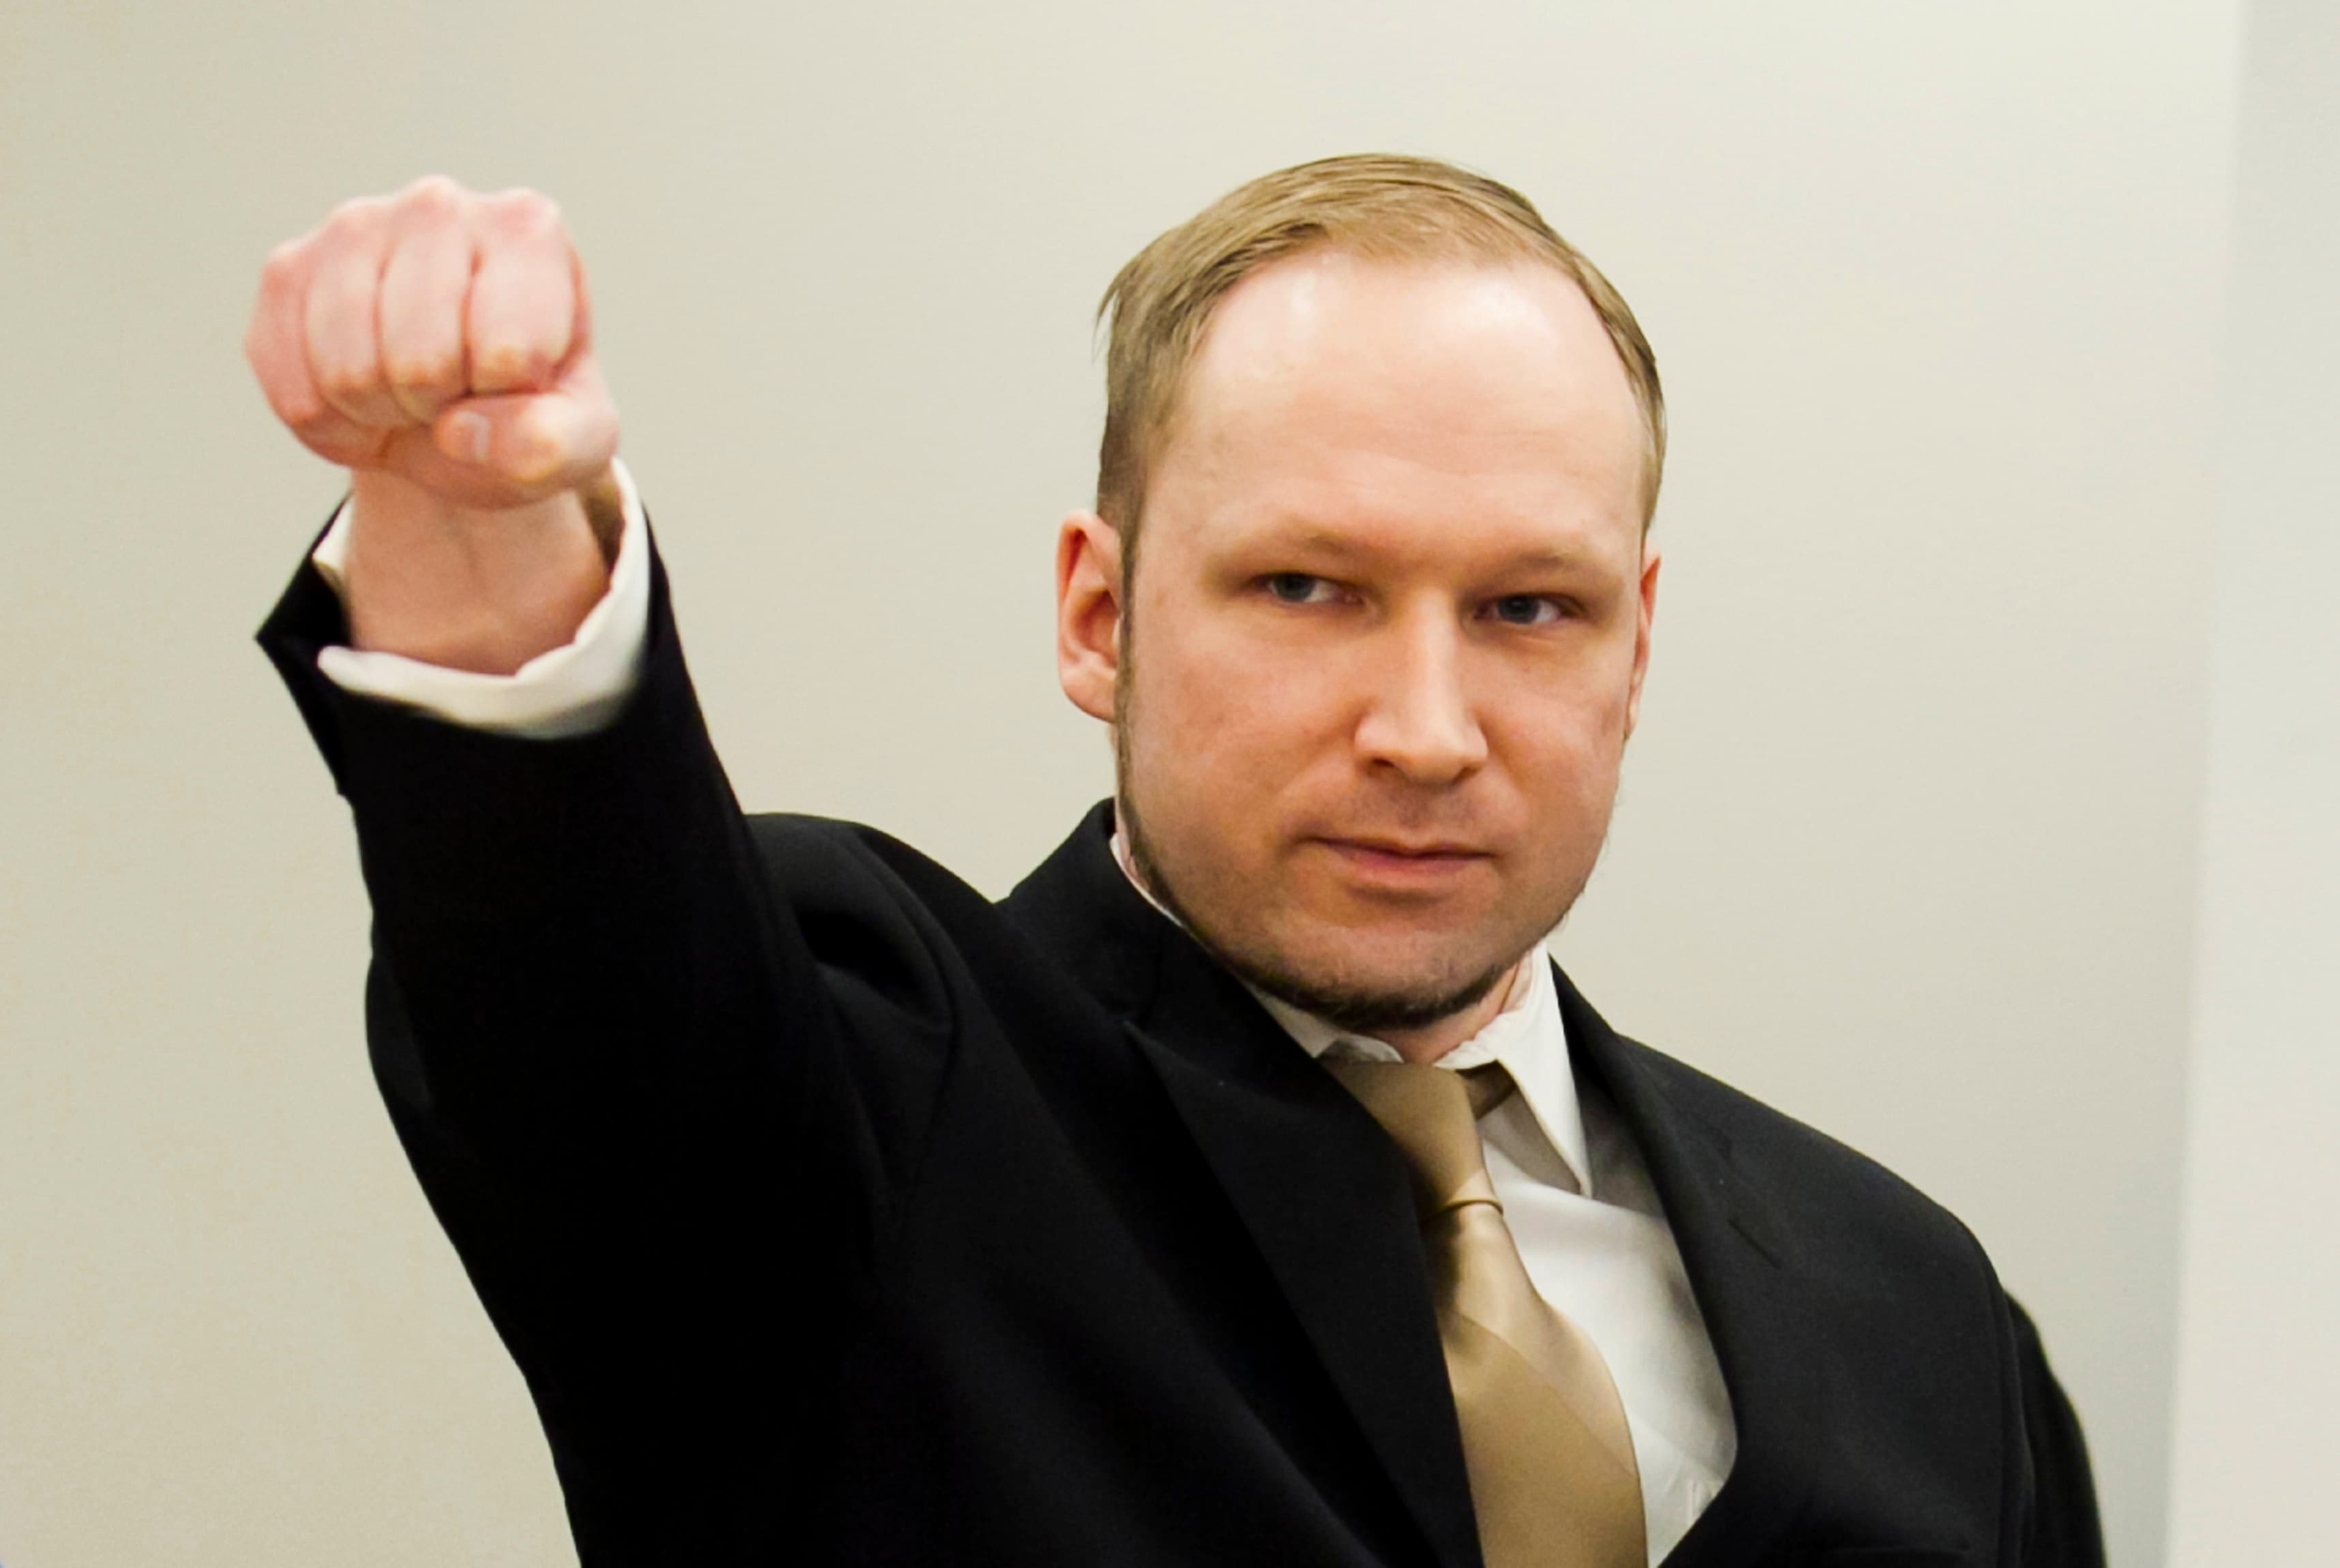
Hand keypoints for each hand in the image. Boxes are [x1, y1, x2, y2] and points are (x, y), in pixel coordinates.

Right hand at [245, 176, 617, 510]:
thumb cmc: (529, 406)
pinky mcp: (288, 268)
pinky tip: (362, 396)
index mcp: (528, 231)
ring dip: (381, 416)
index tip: (515, 382)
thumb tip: (460, 430)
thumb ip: (553, 444)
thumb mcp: (578, 440)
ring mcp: (355, 227)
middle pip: (420, 364)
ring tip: (411, 394)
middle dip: (440, 408)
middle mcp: (439, 205)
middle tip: (456, 392)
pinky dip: (330, 424)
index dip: (505, 400)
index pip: (507, 355)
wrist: (457, 404)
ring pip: (347, 375)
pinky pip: (295, 391)